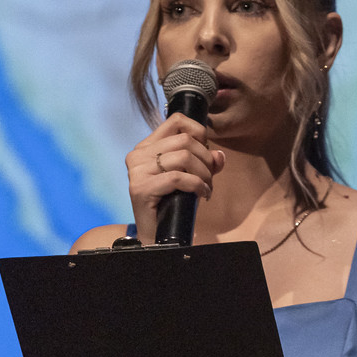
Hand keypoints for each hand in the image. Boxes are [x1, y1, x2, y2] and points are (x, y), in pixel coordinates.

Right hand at [126, 114, 225, 240]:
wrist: (159, 235)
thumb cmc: (174, 203)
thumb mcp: (193, 177)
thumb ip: (206, 163)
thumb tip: (220, 155)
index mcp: (147, 146)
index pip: (176, 121)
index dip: (199, 133)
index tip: (206, 153)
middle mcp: (138, 155)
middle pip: (185, 141)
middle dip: (206, 160)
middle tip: (209, 179)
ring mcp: (137, 171)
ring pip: (184, 157)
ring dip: (204, 174)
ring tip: (206, 188)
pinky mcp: (140, 188)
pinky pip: (178, 178)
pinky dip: (197, 185)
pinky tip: (201, 195)